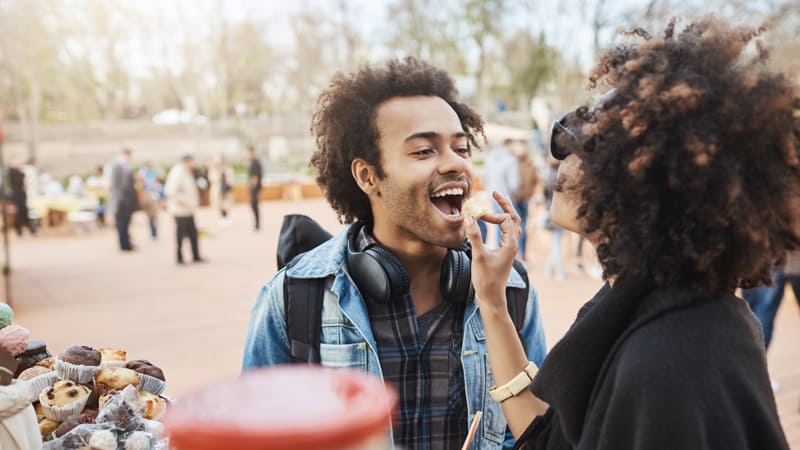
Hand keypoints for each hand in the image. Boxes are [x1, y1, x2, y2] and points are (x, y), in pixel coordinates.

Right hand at [464, 191, 521, 311]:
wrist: (491, 297)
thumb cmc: (486, 279)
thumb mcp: (479, 256)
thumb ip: (474, 235)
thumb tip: (469, 217)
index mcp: (510, 244)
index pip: (505, 220)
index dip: (491, 215)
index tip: (477, 217)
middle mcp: (513, 244)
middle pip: (514, 218)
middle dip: (505, 205)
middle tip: (496, 193)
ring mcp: (510, 249)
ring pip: (512, 225)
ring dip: (506, 212)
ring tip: (499, 201)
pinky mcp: (504, 253)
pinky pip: (507, 233)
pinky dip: (502, 223)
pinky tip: (494, 222)